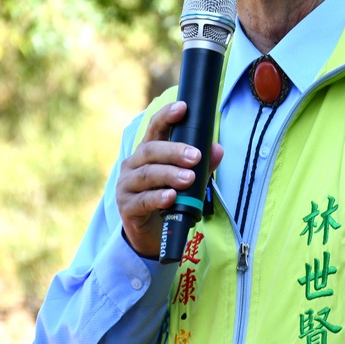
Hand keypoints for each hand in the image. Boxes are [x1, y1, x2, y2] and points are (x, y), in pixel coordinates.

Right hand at [115, 100, 224, 257]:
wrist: (153, 235)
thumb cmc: (170, 201)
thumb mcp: (189, 182)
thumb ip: (202, 166)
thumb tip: (217, 149)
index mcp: (148, 153)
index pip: (155, 129)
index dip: (166, 116)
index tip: (182, 108)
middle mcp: (133, 165)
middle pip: (151, 151)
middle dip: (175, 151)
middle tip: (196, 157)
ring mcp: (127, 186)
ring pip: (147, 175)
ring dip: (169, 175)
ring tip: (188, 178)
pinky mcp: (126, 207)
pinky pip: (142, 200)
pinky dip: (158, 197)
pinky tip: (171, 197)